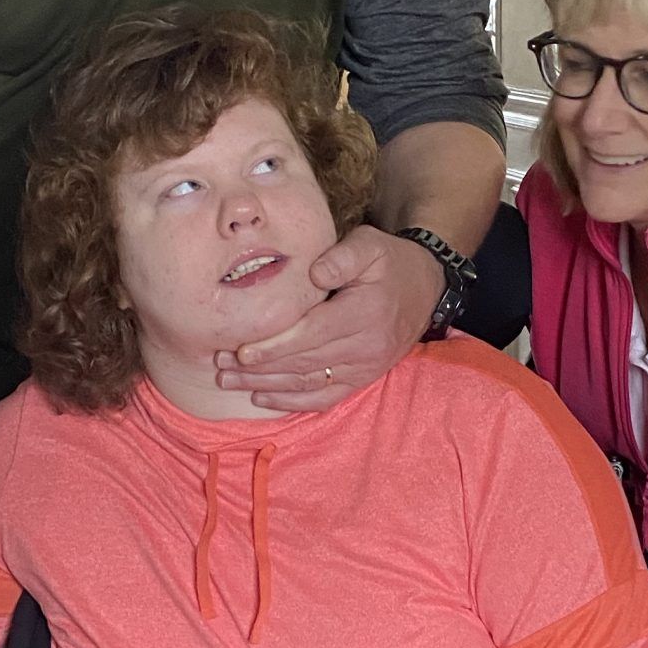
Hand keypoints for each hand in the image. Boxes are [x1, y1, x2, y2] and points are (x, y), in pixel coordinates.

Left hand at [214, 226, 441, 411]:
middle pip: (304, 362)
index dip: (277, 346)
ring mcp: (365, 368)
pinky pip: (325, 397)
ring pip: (309, 383)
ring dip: (266, 385)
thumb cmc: (390, 263)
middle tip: (221, 365)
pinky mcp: (362, 379)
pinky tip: (261, 397)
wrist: (425, 290)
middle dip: (260, 367)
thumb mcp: (371, 245)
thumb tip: (313, 273)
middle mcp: (366, 346)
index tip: (243, 351)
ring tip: (229, 381)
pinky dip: (292, 402)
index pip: (313, 334)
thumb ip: (343, 256)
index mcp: (365, 312)